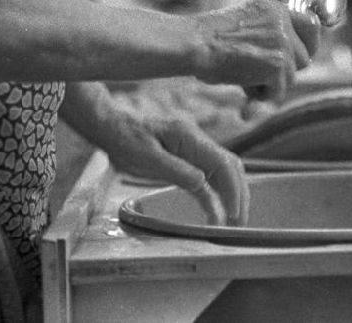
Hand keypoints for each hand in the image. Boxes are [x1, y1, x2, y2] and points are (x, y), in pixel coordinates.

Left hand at [96, 110, 248, 225]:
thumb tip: (203, 183)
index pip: (222, 163)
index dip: (232, 189)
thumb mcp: (147, 158)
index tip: (232, 214)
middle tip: (238, 224)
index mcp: (190, 138)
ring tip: (233, 221)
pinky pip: (208, 177)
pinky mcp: (186, 159)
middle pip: (230, 167)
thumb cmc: (127, 140)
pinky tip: (216, 211)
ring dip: (231, 195)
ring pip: (223, 172)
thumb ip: (176, 170)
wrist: (113, 128)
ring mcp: (193, 150)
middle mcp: (197, 142)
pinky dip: (216, 195)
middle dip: (239, 194)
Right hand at [191, 0, 320, 101]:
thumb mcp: (245, 26)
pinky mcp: (278, 63)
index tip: (304, 55)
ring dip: (270, 84)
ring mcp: (282, 42)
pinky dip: (261, 97)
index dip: (310, 42)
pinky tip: (242, 87)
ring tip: (242, 76)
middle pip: (305, 56)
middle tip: (262, 74)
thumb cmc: (209, 41)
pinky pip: (279, 92)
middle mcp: (282, 21)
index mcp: (273, 9)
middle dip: (287, 70)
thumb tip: (290, 60)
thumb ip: (269, 34)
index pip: (311, 23)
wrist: (195, 44)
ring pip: (291, 77)